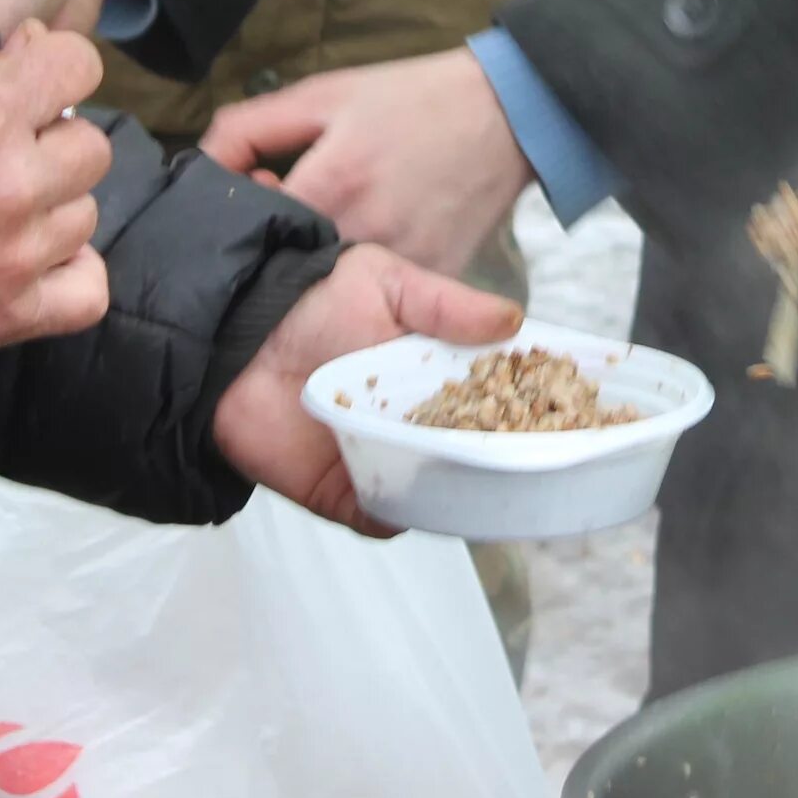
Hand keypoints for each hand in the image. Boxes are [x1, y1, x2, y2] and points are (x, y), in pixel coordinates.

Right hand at [0, 21, 116, 356]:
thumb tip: (40, 42)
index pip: (77, 67)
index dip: (60, 69)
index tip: (39, 83)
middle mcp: (14, 182)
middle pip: (91, 148)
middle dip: (54, 146)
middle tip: (10, 158)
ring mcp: (19, 253)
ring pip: (85, 215)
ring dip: (52, 210)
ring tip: (3, 214)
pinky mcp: (15, 312)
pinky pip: (89, 290)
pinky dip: (71, 275)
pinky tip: (40, 261)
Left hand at [200, 50, 529, 277]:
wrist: (507, 113)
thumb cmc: (408, 98)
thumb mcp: (322, 95)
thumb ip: (248, 128)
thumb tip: (197, 168)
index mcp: (332, 182)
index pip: (252, 232)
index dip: (229, 231)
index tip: (228, 223)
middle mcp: (366, 231)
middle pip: (288, 272)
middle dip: (268, 261)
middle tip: (263, 244)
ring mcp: (404, 262)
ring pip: (335, 292)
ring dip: (314, 279)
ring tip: (307, 256)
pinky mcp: (434, 279)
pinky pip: (384, 298)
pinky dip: (364, 288)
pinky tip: (357, 265)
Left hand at [213, 244, 525, 530]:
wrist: (234, 332)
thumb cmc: (313, 297)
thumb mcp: (387, 282)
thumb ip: (448, 305)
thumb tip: (513, 321)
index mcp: (433, 373)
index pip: (492, 397)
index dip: (526, 406)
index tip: (562, 410)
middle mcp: (414, 421)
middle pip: (471, 453)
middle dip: (502, 460)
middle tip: (536, 461)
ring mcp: (380, 457)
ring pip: (434, 489)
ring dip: (459, 492)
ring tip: (491, 489)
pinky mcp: (340, 491)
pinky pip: (382, 515)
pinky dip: (401, 515)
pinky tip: (422, 503)